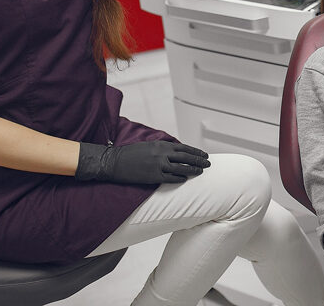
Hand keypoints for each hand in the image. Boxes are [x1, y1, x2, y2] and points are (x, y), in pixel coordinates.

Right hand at [76, 140, 210, 184]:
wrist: (115, 162)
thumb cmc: (131, 153)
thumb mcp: (150, 145)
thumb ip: (163, 148)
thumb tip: (176, 151)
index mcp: (162, 145)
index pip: (184, 148)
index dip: (196, 151)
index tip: (204, 154)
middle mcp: (162, 154)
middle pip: (186, 157)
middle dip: (199, 160)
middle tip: (208, 163)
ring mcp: (159, 165)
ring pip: (181, 168)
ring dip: (193, 170)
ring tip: (201, 171)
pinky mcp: (153, 176)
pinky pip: (171, 178)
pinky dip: (179, 178)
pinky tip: (185, 178)